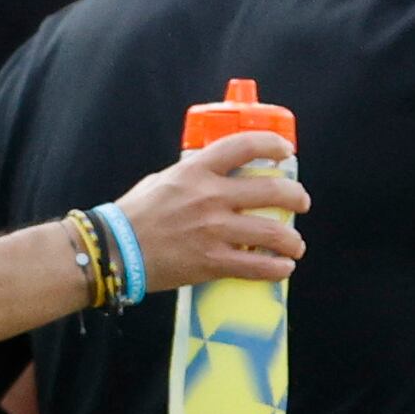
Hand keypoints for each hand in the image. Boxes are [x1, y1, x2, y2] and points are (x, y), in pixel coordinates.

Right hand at [114, 129, 307, 290]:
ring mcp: (213, 231)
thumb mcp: (163, 180)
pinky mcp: (212, 262)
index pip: (245, 146)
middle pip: (271, 191)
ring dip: (292, 240)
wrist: (114, 250)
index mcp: (197, 171)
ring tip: (295, 245)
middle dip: (296, 197)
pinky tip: (283, 268)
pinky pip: (256, 266)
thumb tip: (215, 174)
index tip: (286, 152)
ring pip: (271, 232)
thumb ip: (192, 175)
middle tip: (300, 204)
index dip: (272, 145)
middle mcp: (210, 197)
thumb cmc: (134, 213)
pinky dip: (276, 268)